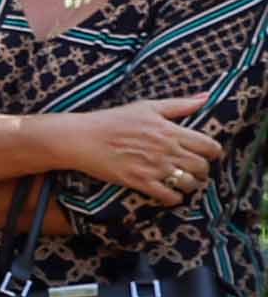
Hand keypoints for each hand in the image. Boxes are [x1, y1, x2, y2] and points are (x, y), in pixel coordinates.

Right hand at [64, 98, 222, 203]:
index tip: (208, 154)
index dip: (214, 152)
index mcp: (171, 131)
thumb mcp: (148, 106)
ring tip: (185, 183)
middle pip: (202, 166)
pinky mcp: (139, 181)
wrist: (83, 139)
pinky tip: (171, 195)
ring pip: (188, 182)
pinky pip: (167, 195)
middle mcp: (166, 150)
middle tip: (196, 170)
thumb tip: (206, 98)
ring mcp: (153, 167)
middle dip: (203, 170)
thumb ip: (179, 104)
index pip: (208, 145)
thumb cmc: (113, 120)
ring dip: (191, 185)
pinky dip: (174, 198)